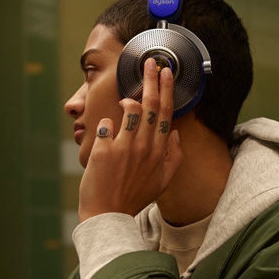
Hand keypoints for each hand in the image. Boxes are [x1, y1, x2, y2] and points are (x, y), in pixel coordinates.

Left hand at [78, 58, 183, 221]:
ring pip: (129, 110)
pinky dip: (105, 124)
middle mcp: (144, 146)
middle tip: (150, 62)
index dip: (166, 90)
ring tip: (124, 99)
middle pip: (150, 105)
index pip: (165, 113)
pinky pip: (105, 125)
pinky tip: (105, 132)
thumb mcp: (163, 181)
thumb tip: (174, 133)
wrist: (107, 215)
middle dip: (151, 79)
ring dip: (128, 99)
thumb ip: (174, 157)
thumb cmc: (134, 197)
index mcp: (159, 152)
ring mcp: (124, 147)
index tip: (166, 72)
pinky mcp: (103, 150)